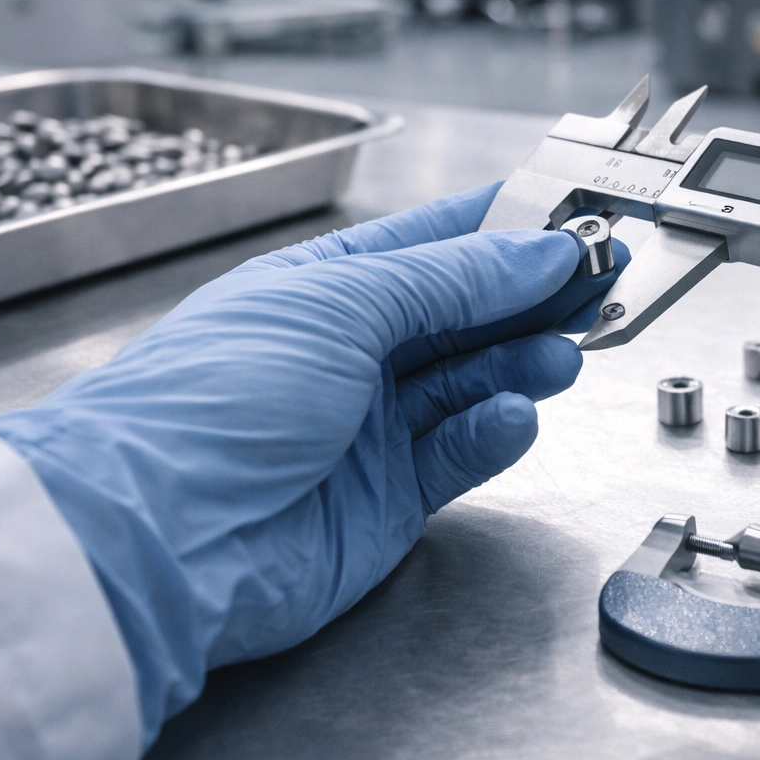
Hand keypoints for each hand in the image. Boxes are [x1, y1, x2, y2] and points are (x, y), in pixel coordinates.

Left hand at [0, 185, 625, 743]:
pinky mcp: (387, 500)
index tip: (577, 216)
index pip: (433, 242)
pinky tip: (515, 414)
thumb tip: (540, 250)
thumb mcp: (339, 307)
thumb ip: (452, 281)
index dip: (507, 227)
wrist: (155, 543)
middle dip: (534, 295)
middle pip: (464, 313)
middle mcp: (347, 353)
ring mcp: (367, 429)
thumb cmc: (215, 397)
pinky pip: (459, 454)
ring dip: (522, 362)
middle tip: (605, 279)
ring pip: (470, 382)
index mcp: (323, 287)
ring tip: (566, 351)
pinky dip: (493, 433)